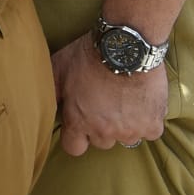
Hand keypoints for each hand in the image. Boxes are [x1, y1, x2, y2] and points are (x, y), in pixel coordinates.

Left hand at [52, 33, 166, 154]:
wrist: (125, 46)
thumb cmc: (88, 55)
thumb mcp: (58, 68)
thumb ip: (52, 90)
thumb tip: (40, 100)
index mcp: (79, 122)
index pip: (74, 148)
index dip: (75, 136)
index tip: (79, 123)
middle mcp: (105, 132)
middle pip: (101, 141)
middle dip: (100, 127)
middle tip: (103, 104)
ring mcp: (131, 131)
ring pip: (127, 137)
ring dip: (125, 124)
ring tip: (123, 100)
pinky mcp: (153, 125)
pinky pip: (149, 131)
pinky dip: (147, 119)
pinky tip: (141, 101)